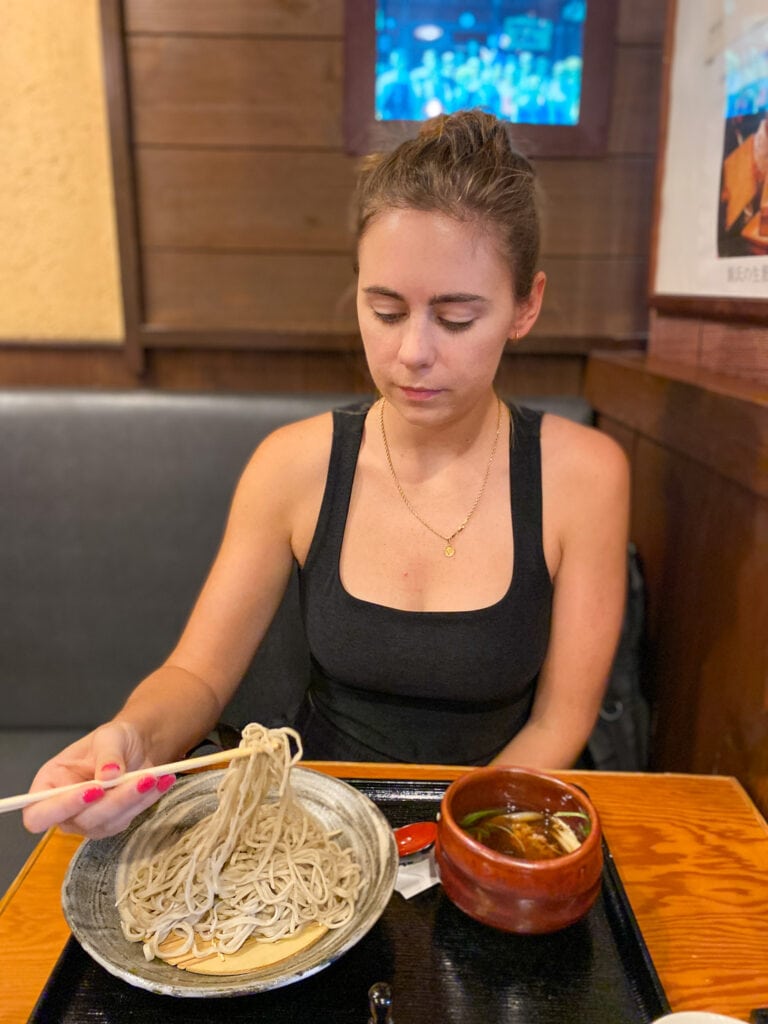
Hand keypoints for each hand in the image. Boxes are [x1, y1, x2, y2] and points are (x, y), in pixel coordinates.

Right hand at [22, 721, 173, 838]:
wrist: (137, 746)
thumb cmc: (113, 739)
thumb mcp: (109, 737)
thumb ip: (107, 755)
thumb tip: (108, 776)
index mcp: (48, 785)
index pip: (38, 813)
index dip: (61, 808)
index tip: (93, 790)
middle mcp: (64, 809)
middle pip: (79, 821)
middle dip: (112, 801)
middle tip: (139, 780)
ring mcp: (87, 821)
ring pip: (107, 823)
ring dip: (133, 801)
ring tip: (153, 776)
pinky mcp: (111, 824)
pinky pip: (127, 818)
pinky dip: (145, 801)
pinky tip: (161, 782)